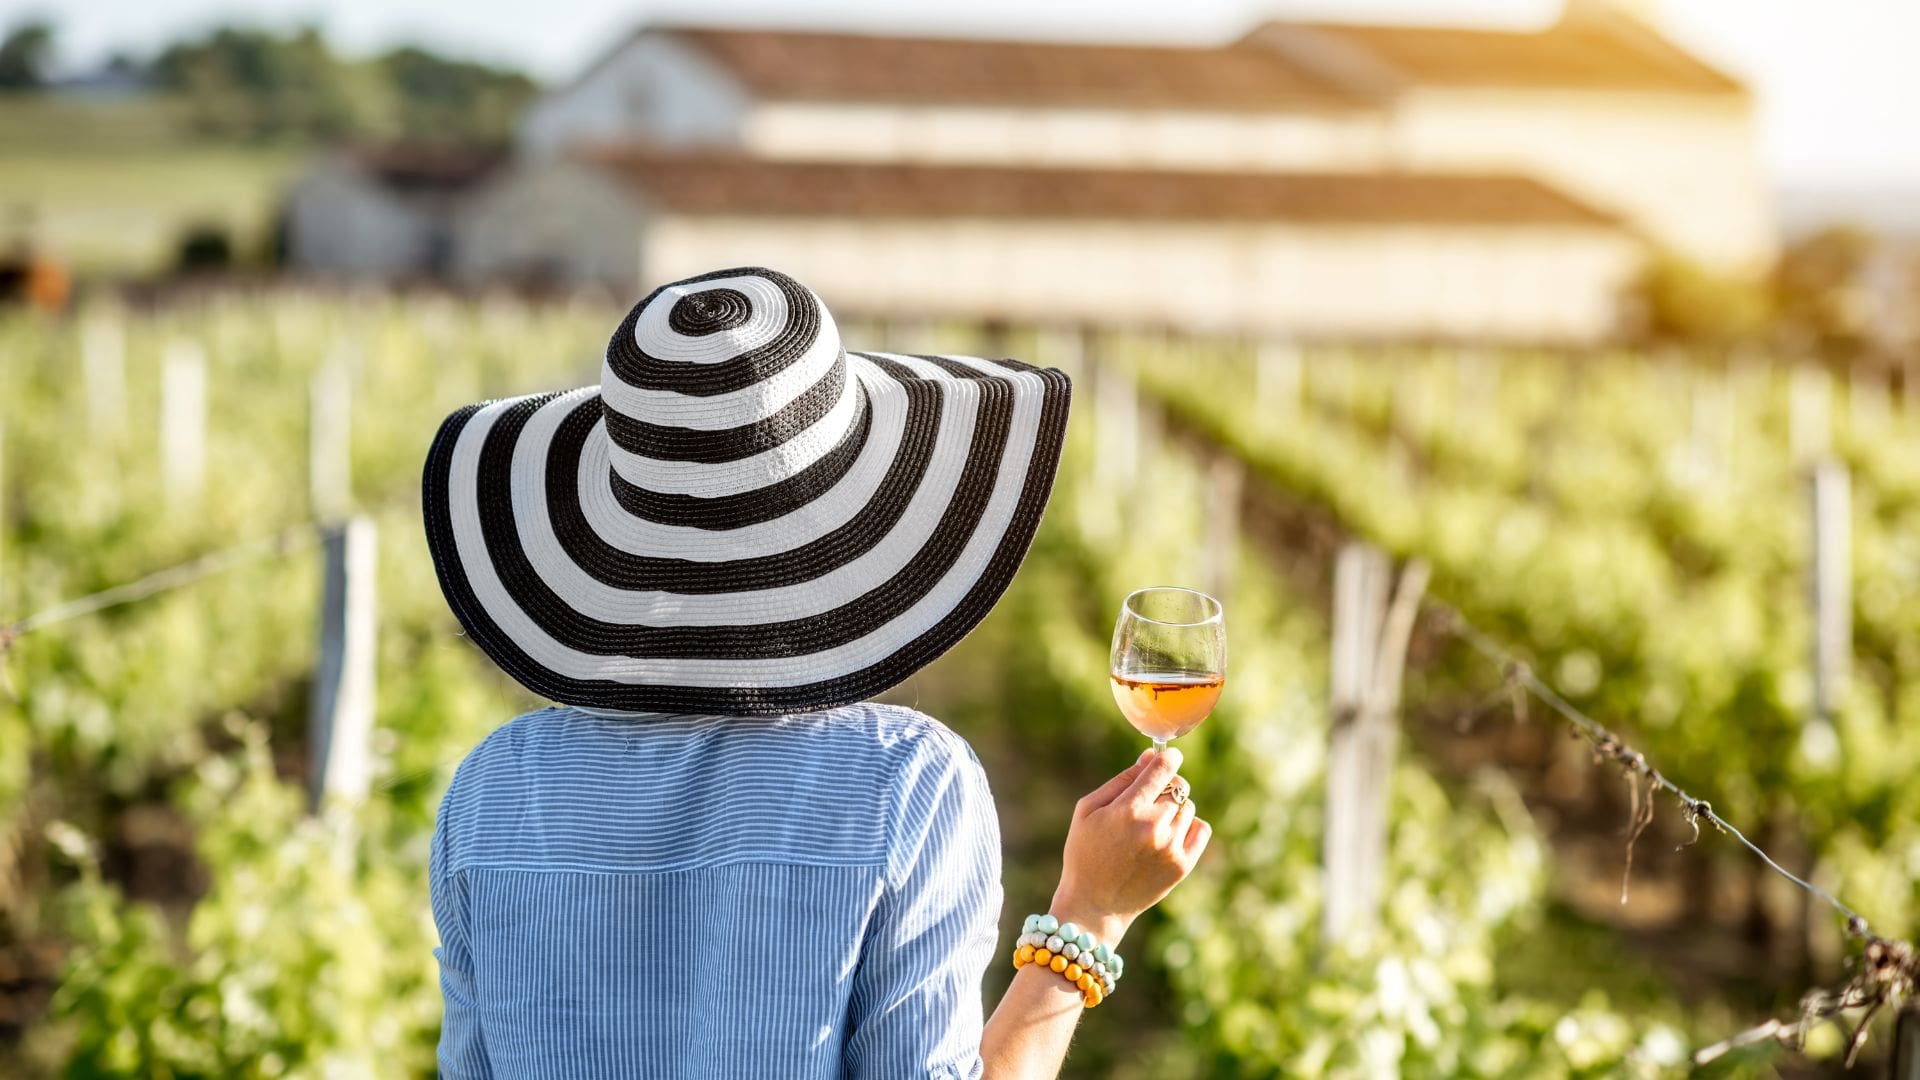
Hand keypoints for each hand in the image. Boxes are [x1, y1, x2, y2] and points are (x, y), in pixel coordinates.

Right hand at [1049, 747, 1210, 947]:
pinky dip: (1189, 826)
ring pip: (1188, 808)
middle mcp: (1153, 827)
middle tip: (1150, 800)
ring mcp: (1170, 848)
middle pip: (1178, 787)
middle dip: (1166, 787)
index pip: (1163, 769)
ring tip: (1152, 826)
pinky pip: (1201, 829)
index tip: (1170, 758)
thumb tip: (1152, 757)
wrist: (1093, 904)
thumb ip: (1121, 780)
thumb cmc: (1085, 851)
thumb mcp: (1088, 810)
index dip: (1169, 758)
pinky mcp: (1182, 866)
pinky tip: (1169, 835)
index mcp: (1128, 810)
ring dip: (1174, 809)